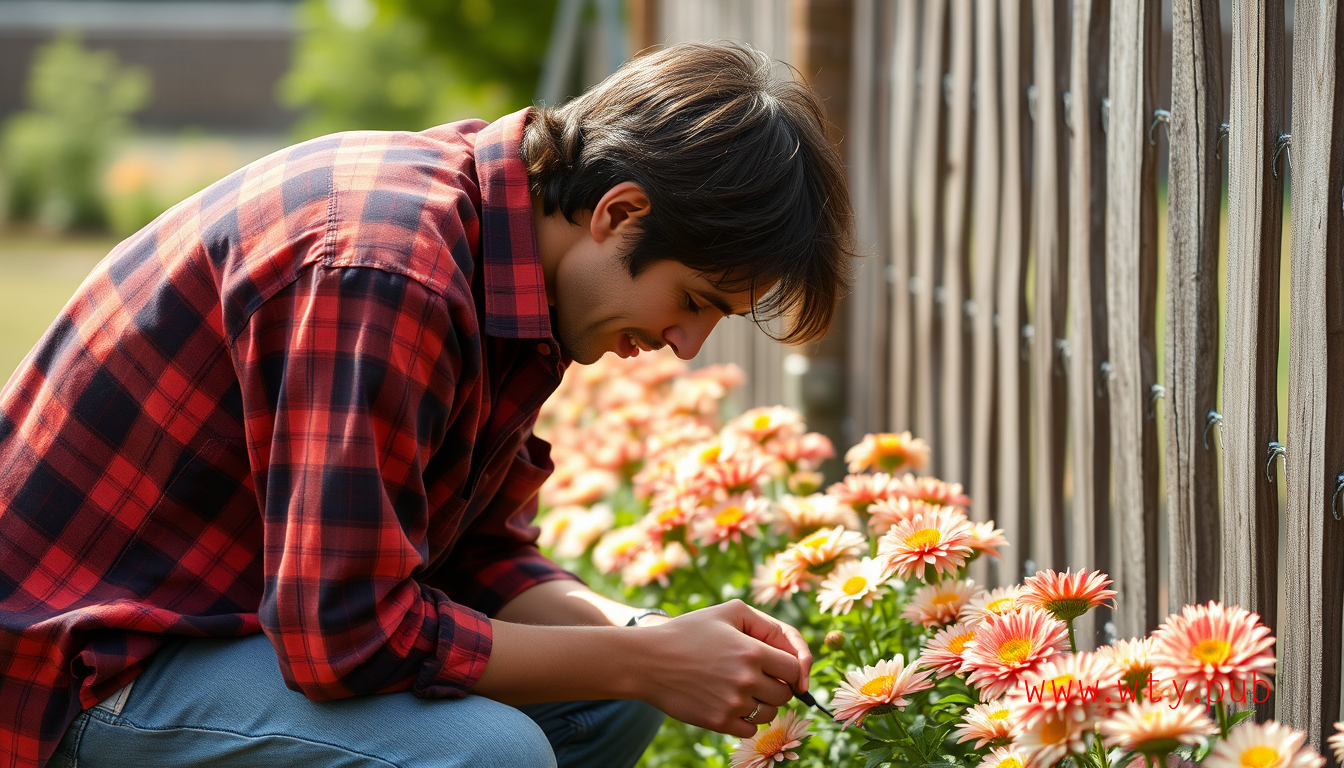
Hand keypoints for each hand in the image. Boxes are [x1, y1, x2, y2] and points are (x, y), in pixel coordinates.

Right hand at [634, 600, 812, 737]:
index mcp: (752, 651)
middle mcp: (746, 679)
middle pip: (785, 694)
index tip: (780, 668)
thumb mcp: (728, 612)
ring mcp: (733, 703)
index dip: (791, 667)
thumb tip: (793, 658)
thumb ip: (766, 624)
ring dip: (762, 704)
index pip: (795, 668)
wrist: (647, 661)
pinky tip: (730, 703)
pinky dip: (745, 720)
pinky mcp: (718, 722)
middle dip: (777, 686)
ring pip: (769, 713)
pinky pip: (750, 730)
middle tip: (756, 676)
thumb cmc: (689, 632)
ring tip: (740, 688)